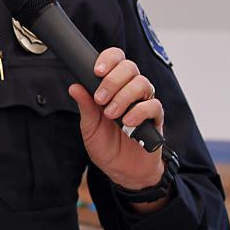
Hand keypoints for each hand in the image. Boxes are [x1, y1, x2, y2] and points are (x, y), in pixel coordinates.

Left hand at [68, 47, 166, 209]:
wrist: (122, 171)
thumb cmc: (106, 145)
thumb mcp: (89, 126)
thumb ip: (85, 106)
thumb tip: (74, 87)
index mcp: (113, 87)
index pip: (116, 60)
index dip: (108, 59)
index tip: (96, 71)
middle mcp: (130, 91)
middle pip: (130, 68)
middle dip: (112, 81)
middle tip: (100, 99)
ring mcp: (144, 103)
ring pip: (142, 84)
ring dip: (124, 96)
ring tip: (111, 114)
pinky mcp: (156, 119)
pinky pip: (154, 106)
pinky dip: (139, 111)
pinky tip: (127, 122)